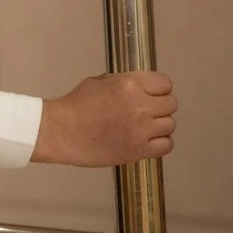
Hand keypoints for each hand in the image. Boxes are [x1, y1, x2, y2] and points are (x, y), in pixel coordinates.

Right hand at [31, 71, 176, 166]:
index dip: (159, 89)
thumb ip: (124, 84)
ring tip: (144, 127)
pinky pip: (167, 145)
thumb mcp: (98, 82)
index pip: (164, 83)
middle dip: (160, 106)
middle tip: (146, 111)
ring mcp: (141, 129)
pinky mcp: (139, 150)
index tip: (151, 94)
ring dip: (159, 125)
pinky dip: (160, 142)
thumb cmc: (75, 105)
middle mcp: (139, 105)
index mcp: (128, 84)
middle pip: (171, 104)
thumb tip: (141, 88)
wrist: (61, 131)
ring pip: (170, 124)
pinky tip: (146, 140)